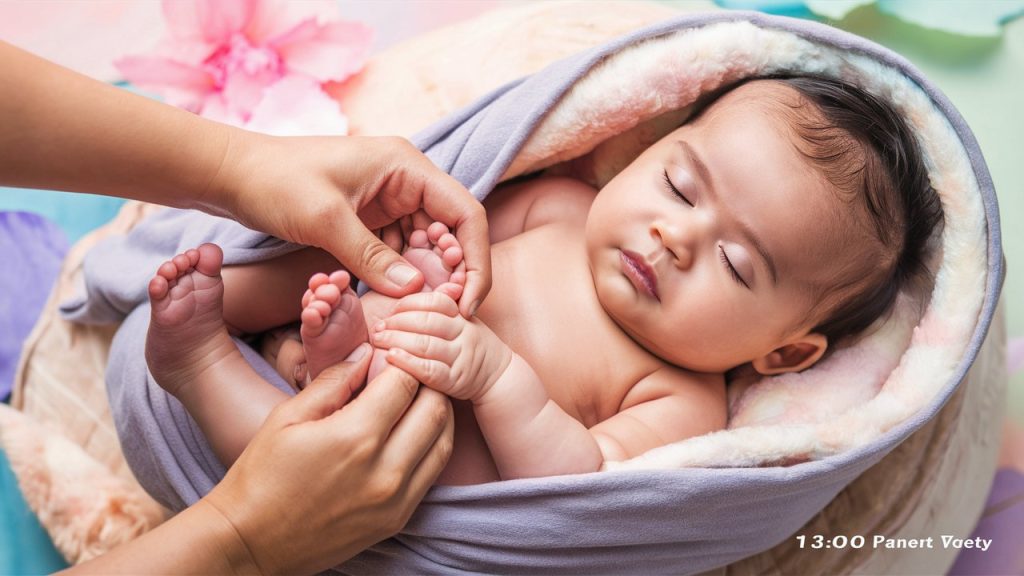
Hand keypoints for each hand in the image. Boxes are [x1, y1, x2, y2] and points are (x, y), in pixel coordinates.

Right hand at [203, 343, 453, 574]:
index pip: (405, 382)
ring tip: (414, 400)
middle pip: (435, 408)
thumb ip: (333, 381)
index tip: (389, 356)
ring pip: (444, 441)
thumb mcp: (288, 417)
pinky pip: (433, 472)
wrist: (251, 543)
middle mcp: (385, 470)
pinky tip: (412, 433)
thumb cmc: (261, 476)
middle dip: (426, 383)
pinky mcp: (398, 519)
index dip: (401, 361)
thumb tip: (366, 353)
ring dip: (436, 413)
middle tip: (406, 375)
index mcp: (355, 437)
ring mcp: (396, 499)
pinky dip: (432, 445)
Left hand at [209, 131, 489, 316]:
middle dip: (454, 273)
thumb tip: (416, 291)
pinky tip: (397, 301)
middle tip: (446, 314)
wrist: (232, 174)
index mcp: (407, 166)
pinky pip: (400, 251)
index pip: (464, 213)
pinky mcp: (371, 219)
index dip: (475, 258)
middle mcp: (406, 180)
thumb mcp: (324, 220)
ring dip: (429, 279)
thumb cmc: (275, 182)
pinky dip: (402, 277)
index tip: (468, 300)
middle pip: (452, 232)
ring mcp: (389, 200)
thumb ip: (371, 257)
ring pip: (427, 246)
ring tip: (420, 313)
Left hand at [371, 292, 511, 400]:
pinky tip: (392, 358)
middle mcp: (464, 333)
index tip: (392, 309)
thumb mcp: (463, 320)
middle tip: (378, 326)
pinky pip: (431, 370)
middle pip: (428, 321)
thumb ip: (441, 308)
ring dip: (397, 340)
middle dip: (398, 321)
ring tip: (378, 339)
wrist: (499, 377)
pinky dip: (408, 363)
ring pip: (426, 344)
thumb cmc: (470, 346)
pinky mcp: (455, 380)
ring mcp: (460, 357)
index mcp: (462, 316)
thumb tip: (410, 286)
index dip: (411, 303)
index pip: (437, 301)